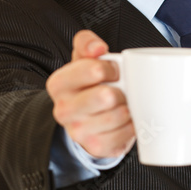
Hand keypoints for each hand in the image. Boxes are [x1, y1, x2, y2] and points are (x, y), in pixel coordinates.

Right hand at [46, 30, 135, 158]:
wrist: (87, 119)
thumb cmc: (89, 85)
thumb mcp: (83, 58)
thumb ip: (86, 42)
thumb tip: (97, 48)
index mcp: (58, 84)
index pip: (94, 69)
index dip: (112, 68)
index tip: (114, 71)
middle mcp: (63, 110)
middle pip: (106, 96)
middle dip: (121, 91)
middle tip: (121, 91)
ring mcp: (78, 131)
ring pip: (118, 116)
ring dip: (128, 109)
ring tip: (124, 105)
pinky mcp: (95, 147)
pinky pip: (124, 135)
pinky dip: (131, 126)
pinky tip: (126, 121)